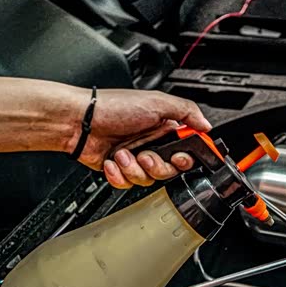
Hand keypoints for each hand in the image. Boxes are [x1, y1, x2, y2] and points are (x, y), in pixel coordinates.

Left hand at [69, 89, 211, 188]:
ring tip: (122, 154)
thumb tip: (206, 125)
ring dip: (134, 169)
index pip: (187, 150)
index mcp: (165, 129)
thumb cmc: (112, 107)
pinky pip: (128, 184)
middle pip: (169, 171)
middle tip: (146, 155)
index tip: (180, 157)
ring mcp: (136, 158)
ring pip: (148, 180)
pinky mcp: (120, 170)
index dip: (186, 158)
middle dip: (156, 166)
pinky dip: (118, 175)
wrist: (79, 122)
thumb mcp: (156, 102)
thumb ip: (187, 111)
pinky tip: (112, 161)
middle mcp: (152, 144)